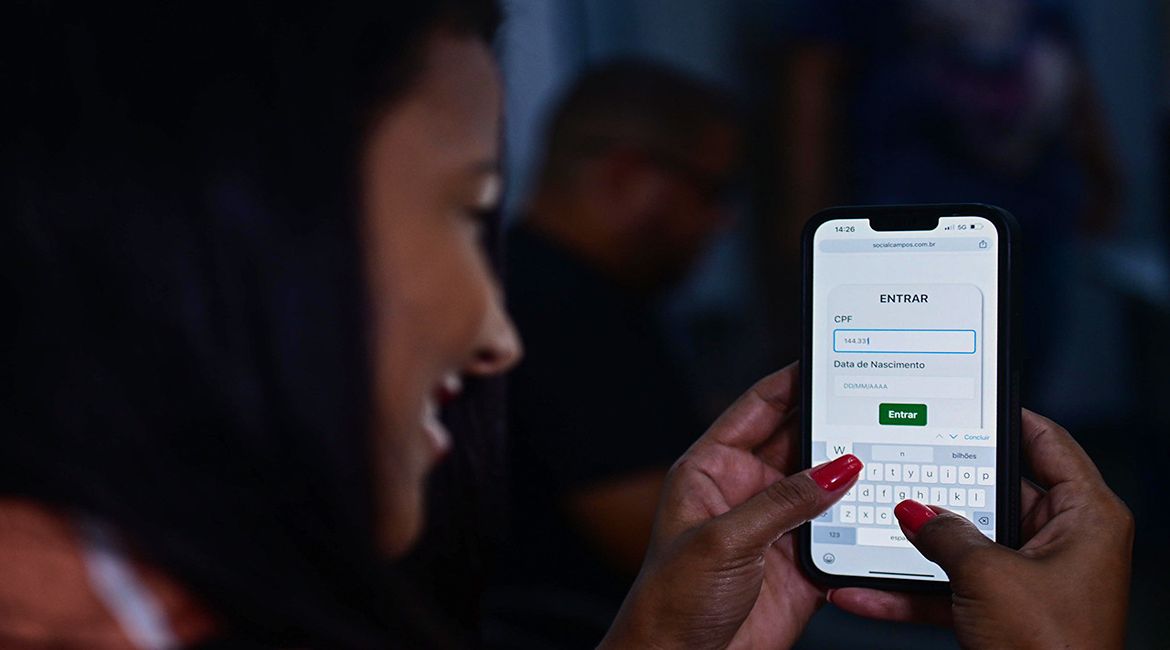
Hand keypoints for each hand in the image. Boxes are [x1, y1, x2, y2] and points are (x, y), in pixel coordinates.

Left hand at [600, 363, 861, 648]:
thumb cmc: (671, 600)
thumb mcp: (724, 539)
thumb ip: (784, 501)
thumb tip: (836, 467)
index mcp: (711, 467)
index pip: (757, 408)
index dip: (791, 381)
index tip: (826, 359)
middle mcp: (745, 489)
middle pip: (797, 441)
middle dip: (832, 423)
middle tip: (875, 402)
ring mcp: (775, 525)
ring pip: (825, 484)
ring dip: (853, 472)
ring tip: (888, 449)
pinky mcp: (801, 563)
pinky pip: (840, 530)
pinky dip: (863, 519)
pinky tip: (884, 505)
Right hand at [830, 410, 1133, 648]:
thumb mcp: (988, 575)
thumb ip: (945, 533)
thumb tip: (917, 512)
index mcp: (1086, 517)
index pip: (1048, 444)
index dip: (1008, 417)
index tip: (971, 401)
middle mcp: (1065, 543)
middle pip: (996, 494)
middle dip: (943, 488)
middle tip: (908, 462)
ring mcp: (1033, 579)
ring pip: (967, 546)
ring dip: (918, 546)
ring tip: (875, 526)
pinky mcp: (1006, 612)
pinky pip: (953, 589)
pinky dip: (913, 591)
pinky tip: (869, 591)